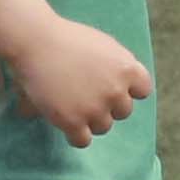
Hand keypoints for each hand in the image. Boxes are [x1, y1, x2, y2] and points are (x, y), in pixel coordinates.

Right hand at [0, 15, 156, 143]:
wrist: (36, 41)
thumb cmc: (67, 39)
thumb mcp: (104, 46)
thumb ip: (117, 68)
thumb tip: (124, 90)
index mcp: (127, 68)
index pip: (143, 91)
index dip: (128, 91)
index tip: (113, 88)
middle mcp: (116, 91)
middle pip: (123, 111)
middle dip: (108, 106)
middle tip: (87, 95)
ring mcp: (95, 108)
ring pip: (103, 127)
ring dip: (90, 120)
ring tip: (72, 105)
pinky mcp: (73, 122)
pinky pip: (83, 141)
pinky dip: (75, 136)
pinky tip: (65, 123)